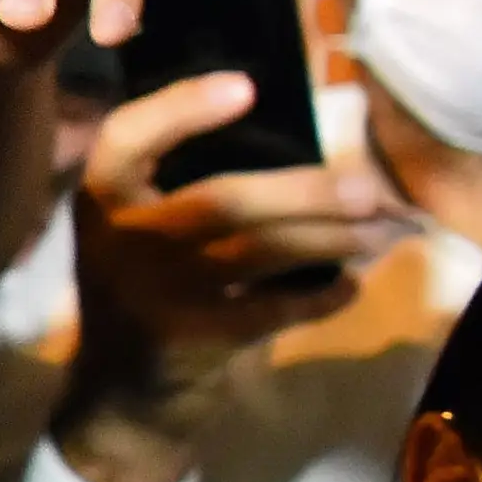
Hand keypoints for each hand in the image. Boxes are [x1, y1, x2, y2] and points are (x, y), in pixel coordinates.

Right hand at [51, 72, 415, 481]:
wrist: (120, 394)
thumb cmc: (142, 287)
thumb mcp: (133, 229)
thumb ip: (178, 184)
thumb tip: (294, 135)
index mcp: (103, 197)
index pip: (129, 136)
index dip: (183, 107)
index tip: (247, 86)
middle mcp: (122, 240)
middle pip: (222, 200)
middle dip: (306, 192)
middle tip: (368, 188)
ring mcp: (158, 294)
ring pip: (260, 254)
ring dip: (329, 239)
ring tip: (378, 230)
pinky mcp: (194, 340)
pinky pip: (275, 310)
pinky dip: (320, 298)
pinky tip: (351, 285)